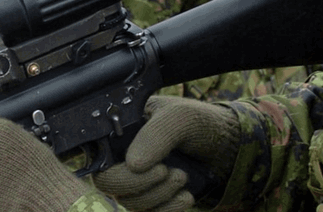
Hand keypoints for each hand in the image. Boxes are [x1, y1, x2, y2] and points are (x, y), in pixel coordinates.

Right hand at [92, 96, 239, 211]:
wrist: (224, 148)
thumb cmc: (198, 124)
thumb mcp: (180, 119)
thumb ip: (155, 136)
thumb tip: (132, 165)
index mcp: (120, 131)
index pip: (98, 157)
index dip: (115, 170)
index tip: (144, 167)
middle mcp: (121, 157)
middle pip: (107, 184)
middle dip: (139, 184)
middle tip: (166, 171)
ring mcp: (135, 181)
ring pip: (129, 202)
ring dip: (158, 195)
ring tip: (182, 177)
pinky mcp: (151, 200)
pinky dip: (167, 210)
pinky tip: (186, 197)